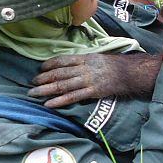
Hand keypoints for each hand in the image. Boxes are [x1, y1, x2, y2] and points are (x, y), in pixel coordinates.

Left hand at [29, 53, 161, 107]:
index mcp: (85, 58)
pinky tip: (49, 104)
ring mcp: (88, 80)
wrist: (130, 74)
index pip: (63, 60)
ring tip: (34, 94)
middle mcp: (84, 68)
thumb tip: (70, 65)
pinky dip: (59, 100)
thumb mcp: (98, 58)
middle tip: (31, 84)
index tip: (40, 68)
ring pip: (63, 85)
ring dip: (46, 90)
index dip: (49, 64)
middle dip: (43, 78)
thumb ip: (84, 61)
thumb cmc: (115, 66)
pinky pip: (73, 97)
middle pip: (59, 73)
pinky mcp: (93, 92)